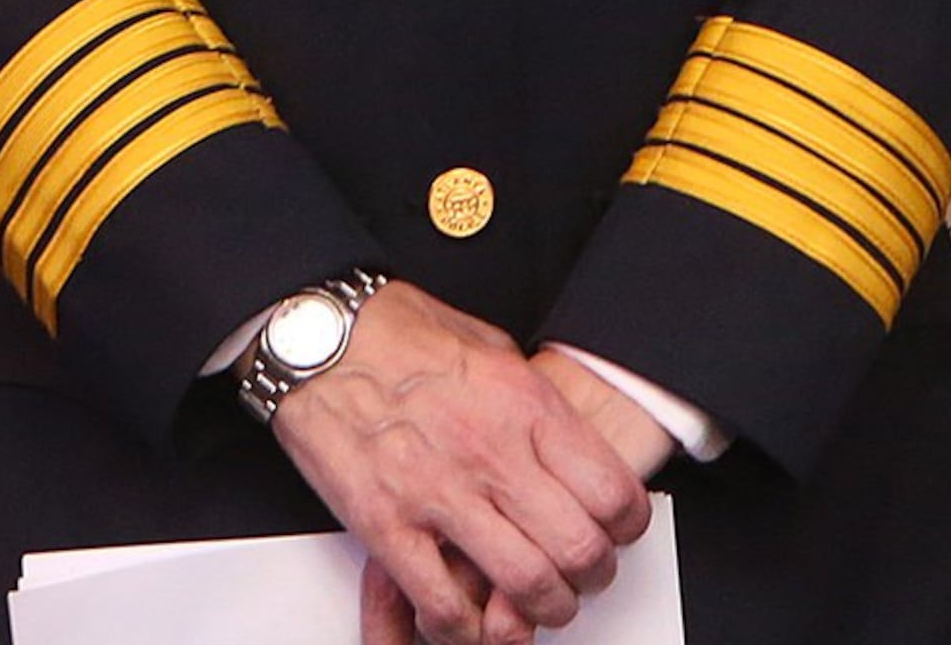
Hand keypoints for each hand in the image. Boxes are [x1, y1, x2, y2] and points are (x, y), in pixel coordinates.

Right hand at [265, 279, 648, 644]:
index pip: (610, 491)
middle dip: (592, 576)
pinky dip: (466, 628)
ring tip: (542, 607)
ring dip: (543, 608)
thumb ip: (534, 402)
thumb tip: (566, 440)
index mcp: (528, 407)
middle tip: (587, 579)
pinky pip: (441, 601)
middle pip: (576, 546)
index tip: (620, 535)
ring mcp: (440, 494)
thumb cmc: (404, 334)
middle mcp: (493, 454)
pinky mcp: (386, 526)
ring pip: (522, 582)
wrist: (323, 338)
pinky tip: (475, 623)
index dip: (627, 528)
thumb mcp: (496, 351)